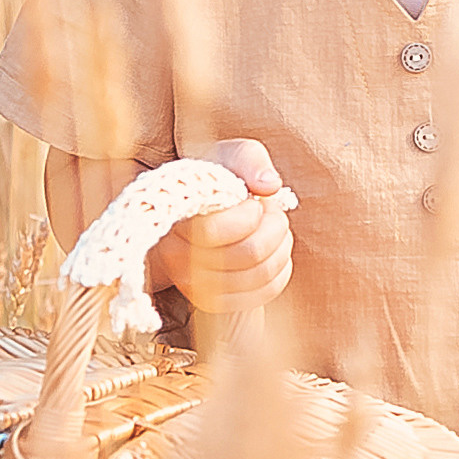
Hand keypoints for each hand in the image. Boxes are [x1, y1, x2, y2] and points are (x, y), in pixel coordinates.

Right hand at [168, 138, 295, 314]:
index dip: (250, 215)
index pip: (216, 231)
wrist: (195, 213)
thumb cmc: (216, 181)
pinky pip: (262, 294)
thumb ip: (249, 161)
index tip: (254, 200)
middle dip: (275, 227)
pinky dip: (280, 271)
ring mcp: (194, 286)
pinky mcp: (213, 302)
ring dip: (281, 247)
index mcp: (176, 219)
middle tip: (271, 211)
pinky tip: (273, 252)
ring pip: (259, 276)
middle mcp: (177, 258)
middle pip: (248, 254)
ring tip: (273, 228)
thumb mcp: (230, 156)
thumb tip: (270, 185)